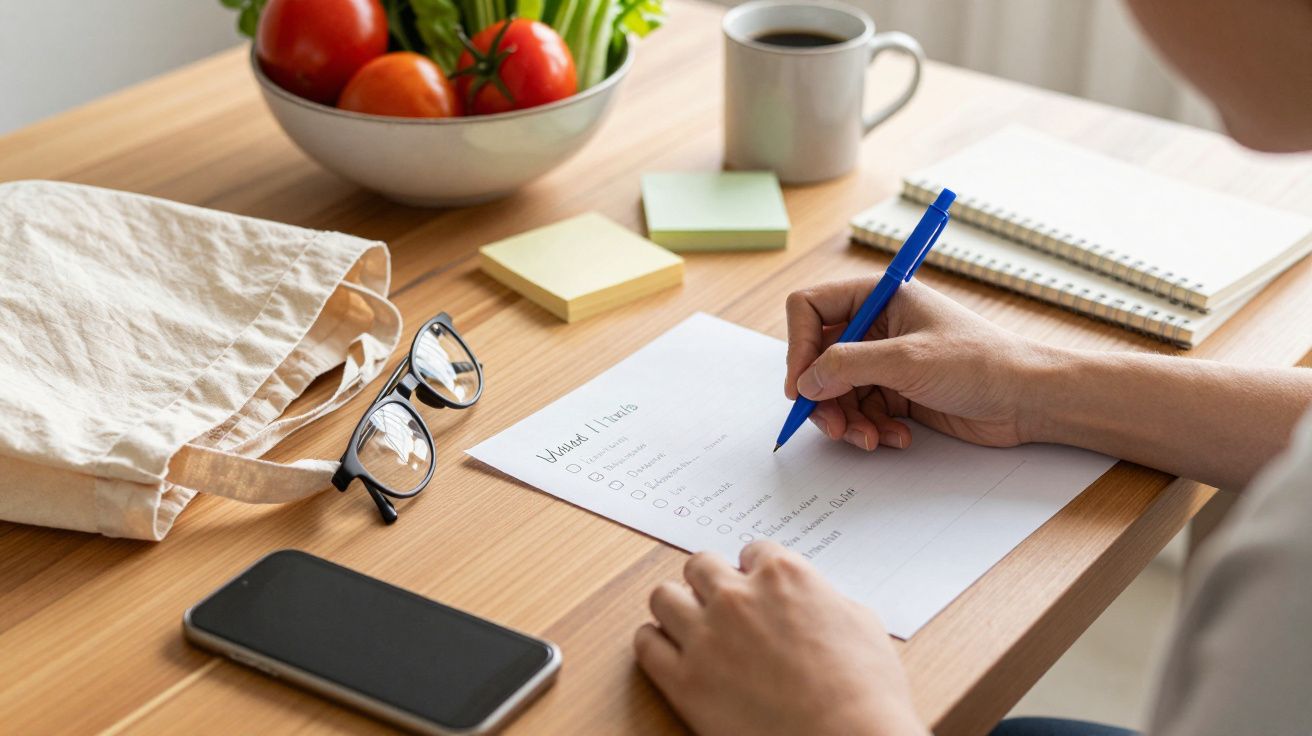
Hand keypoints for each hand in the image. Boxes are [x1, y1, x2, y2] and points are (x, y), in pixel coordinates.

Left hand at [634, 541, 927, 735]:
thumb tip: (814, 601)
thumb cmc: (865, 691)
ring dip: (676, 607)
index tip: (754, 586)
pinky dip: (655, 644)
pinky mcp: (684, 680)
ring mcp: (706, 637)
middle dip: (710, 582)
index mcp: (783, 575)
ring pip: (663, 597)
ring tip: (690, 626)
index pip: (751, 551)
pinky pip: (646, 644)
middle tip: (719, 604)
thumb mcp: (860, 622)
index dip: (753, 571)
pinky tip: (672, 653)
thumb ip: (823, 598)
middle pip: (699, 566)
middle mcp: (737, 597)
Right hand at [785, 278, 1052, 450]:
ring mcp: (886, 362)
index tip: (800, 385)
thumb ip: (848, 366)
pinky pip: (862, 412)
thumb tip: (805, 381)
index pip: (811, 309)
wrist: (1028, 399)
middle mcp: (877, 326)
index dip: (799, 346)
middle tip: (831, 425)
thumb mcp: (907, 360)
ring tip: (870, 438)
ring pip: (837, 392)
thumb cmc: (981, 363)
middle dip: (822, 396)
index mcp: (878, 297)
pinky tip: (896, 438)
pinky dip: (871, 429)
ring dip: (847, 420)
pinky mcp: (898, 393)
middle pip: (819, 358)